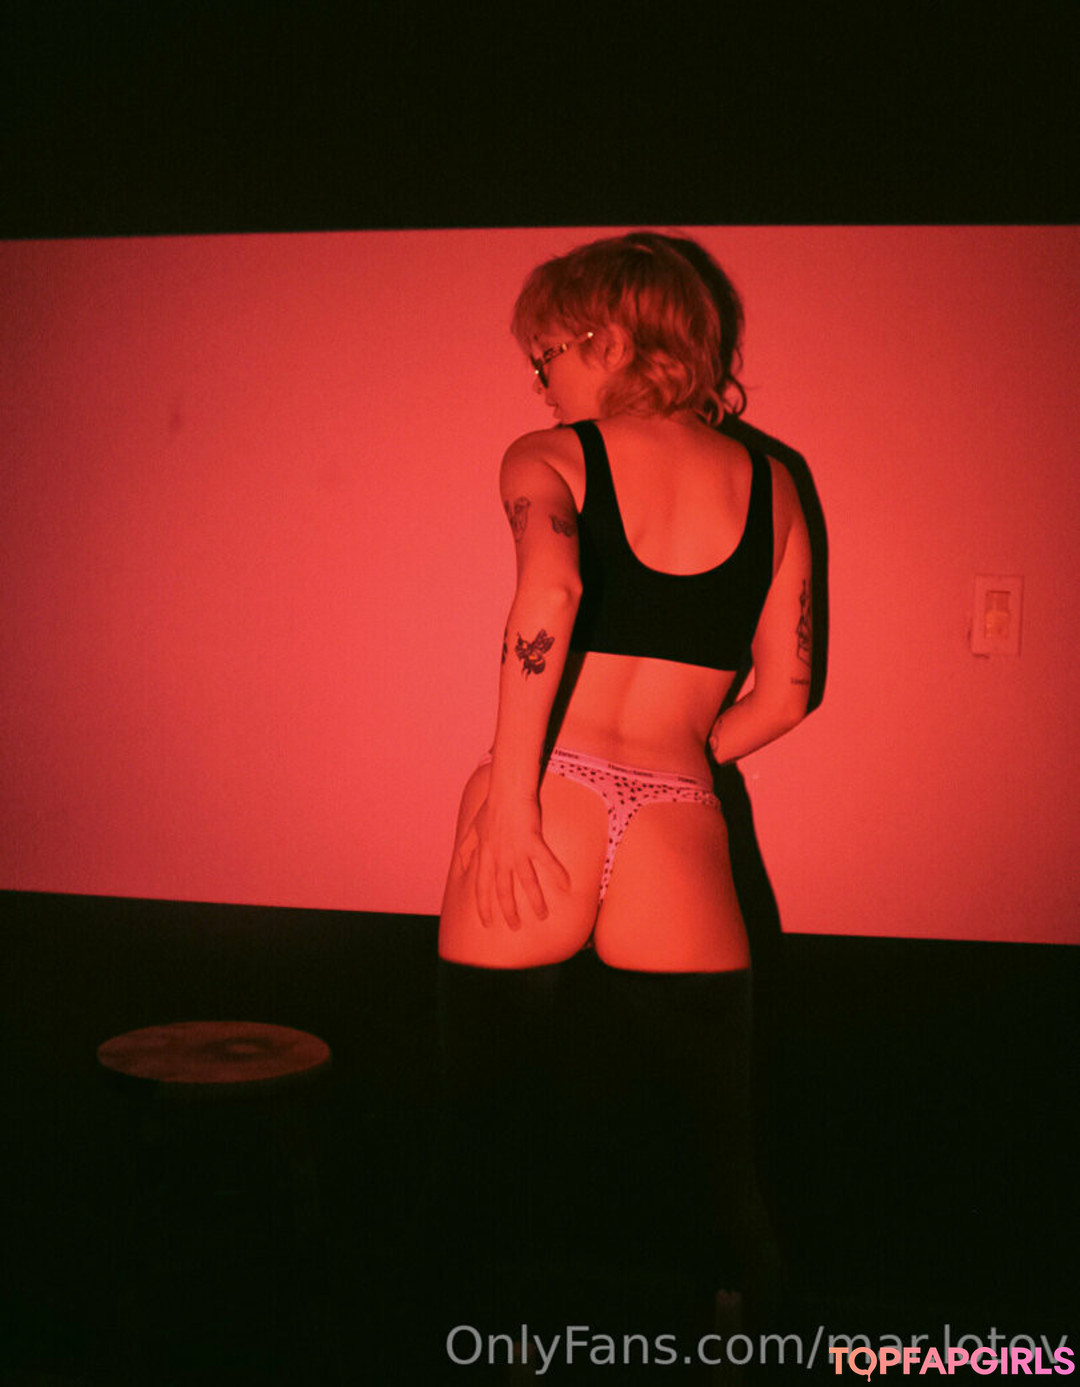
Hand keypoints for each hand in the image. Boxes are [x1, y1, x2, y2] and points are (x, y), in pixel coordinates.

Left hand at [456, 790, 569, 929]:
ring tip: (543, 915)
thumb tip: (460, 865)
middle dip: (509, 911)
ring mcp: (517, 851)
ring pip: (526, 882)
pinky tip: (567, 887)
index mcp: (485, 856)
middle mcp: (500, 857)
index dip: (484, 906)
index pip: (481, 887)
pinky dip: (557, 874)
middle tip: (515, 926)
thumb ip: (467, 848)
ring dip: (535, 901)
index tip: (487, 922)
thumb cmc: (491, 807)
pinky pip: (547, 862)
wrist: (507, 790)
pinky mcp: (533, 842)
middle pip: (504, 891)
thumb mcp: (472, 829)